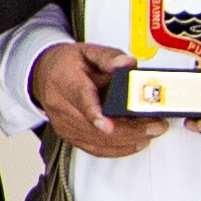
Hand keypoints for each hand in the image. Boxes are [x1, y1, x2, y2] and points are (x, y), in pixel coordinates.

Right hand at [29, 42, 168, 159]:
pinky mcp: (70, 136)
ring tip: (152, 132)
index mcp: (65, 81)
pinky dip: (118, 149)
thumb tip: (128, 64)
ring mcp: (64, 124)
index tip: (107, 125)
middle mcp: (61, 106)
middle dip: (130, 129)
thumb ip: (109, 57)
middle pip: (95, 127)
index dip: (94, 113)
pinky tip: (136, 143)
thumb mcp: (88, 52)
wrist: (44, 75)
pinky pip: (95, 149)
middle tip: (156, 125)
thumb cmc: (68, 64)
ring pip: (98, 141)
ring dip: (128, 140)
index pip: (79, 98)